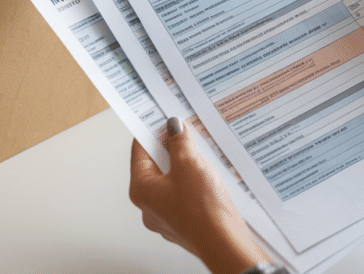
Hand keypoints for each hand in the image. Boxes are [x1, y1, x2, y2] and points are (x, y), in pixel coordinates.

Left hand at [129, 118, 269, 273]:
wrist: (224, 243)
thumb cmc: (201, 211)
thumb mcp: (189, 164)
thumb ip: (179, 142)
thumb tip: (174, 128)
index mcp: (142, 190)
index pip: (139, 152)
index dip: (151, 133)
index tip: (161, 120)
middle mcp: (151, 206)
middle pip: (155, 167)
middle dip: (171, 149)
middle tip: (184, 133)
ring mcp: (168, 217)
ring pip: (173, 182)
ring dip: (185, 166)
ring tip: (200, 153)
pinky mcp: (186, 223)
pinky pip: (186, 196)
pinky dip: (194, 183)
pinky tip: (208, 176)